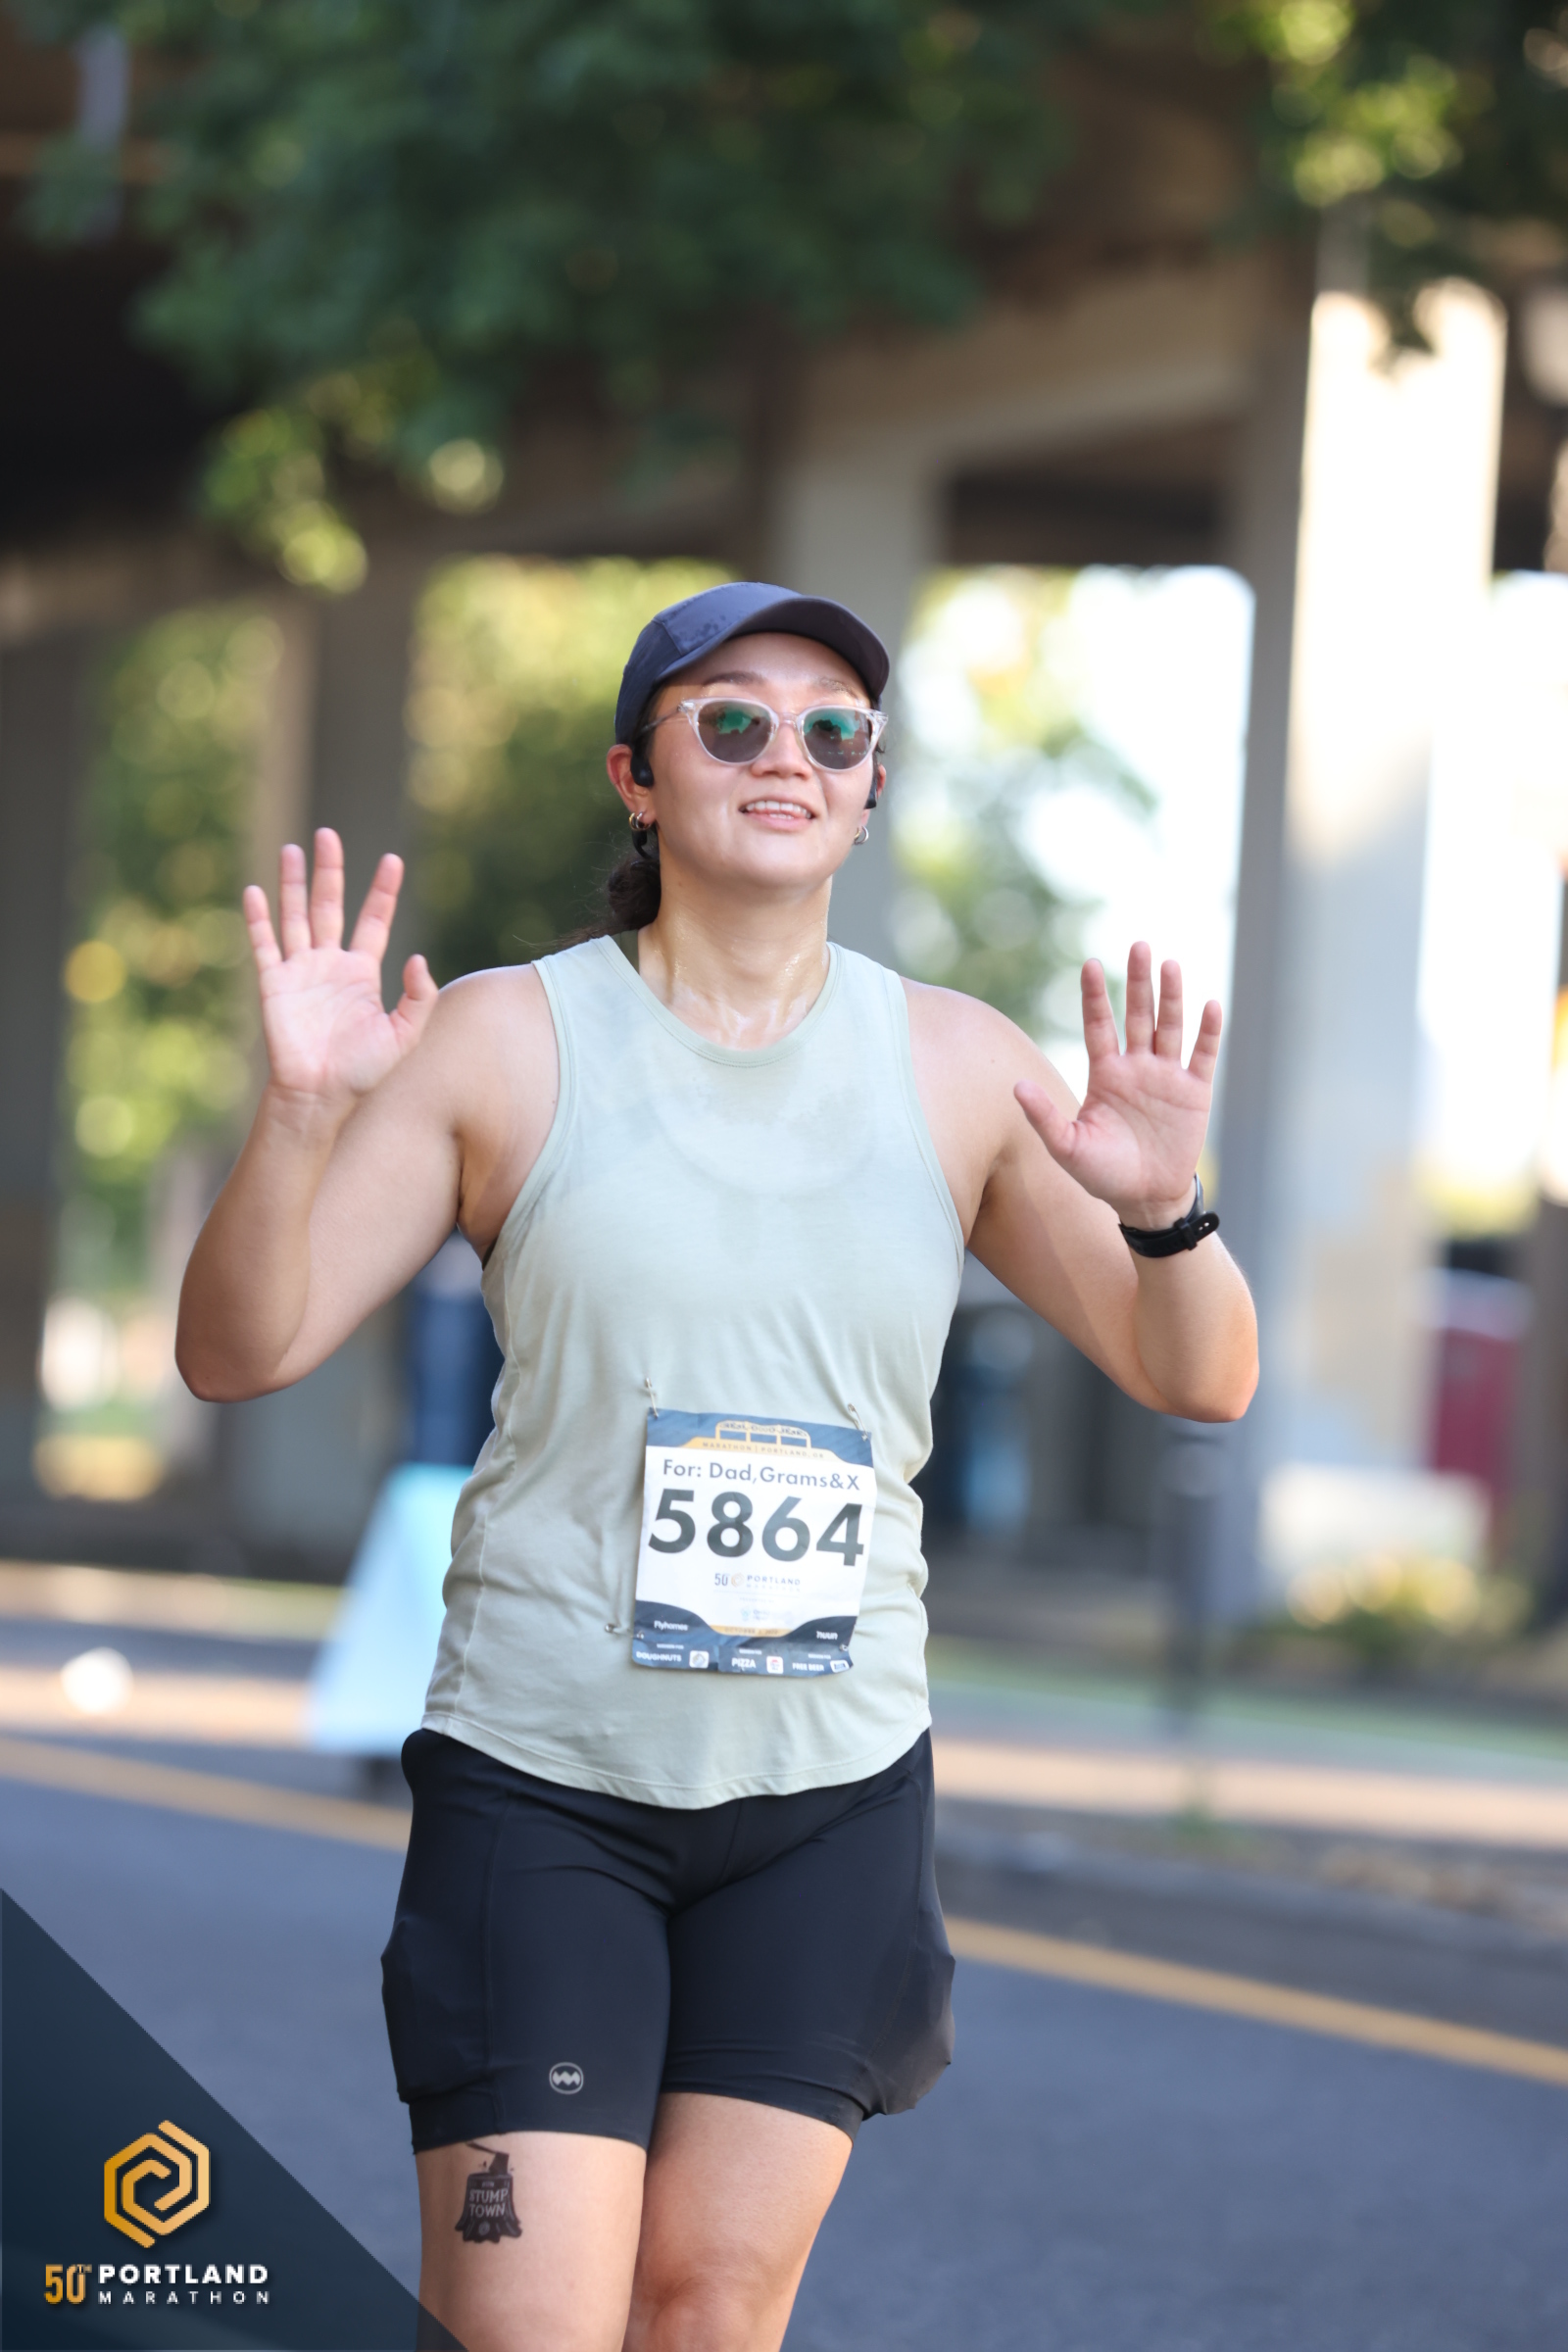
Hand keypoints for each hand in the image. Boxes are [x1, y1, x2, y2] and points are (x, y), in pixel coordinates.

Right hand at [243, 829, 437, 1115]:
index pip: (374, 921)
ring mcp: (300, 971)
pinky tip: (254, 890)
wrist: (320, 1095)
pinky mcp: (273, 984)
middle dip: (331, 871)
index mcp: (363, 973)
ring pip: (296, 916)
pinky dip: (258, 918)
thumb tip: (418, 958)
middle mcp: (330, 964)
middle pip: (330, 906)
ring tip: (293, 849)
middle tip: (329, 835)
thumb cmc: (363, 1071)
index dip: (383, 891)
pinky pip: (264, 944)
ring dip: (294, 883)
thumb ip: (417, 998)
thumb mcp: (404, 1035)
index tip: (392, 860)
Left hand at [1014, 944, 1219, 1227]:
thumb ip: (1043, 1116)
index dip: (1095, 995)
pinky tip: (1210, 1005)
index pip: (1099, 1025)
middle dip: (1138, 981)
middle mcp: (1136, 1067)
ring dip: (1171, 996)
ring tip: (1169, 964)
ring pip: (1170, 1026)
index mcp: (1105, 1074)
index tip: (1090, 963)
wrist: (1145, 1200)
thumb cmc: (1102, 1174)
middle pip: (1137, 1014)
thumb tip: (1016, 1086)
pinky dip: (1207, 1031)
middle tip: (1139, 945)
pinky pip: (1202, 1055)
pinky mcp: (1194, 1092)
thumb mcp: (1067, 1147)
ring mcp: (1166, 1077)